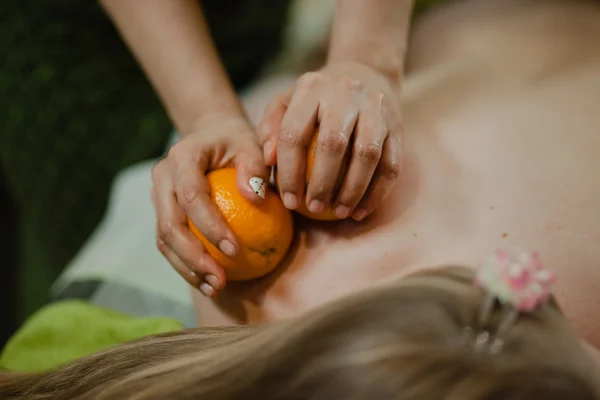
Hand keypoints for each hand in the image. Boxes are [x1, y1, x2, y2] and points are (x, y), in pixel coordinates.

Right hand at [151, 114, 268, 296]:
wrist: (212, 135)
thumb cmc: (239, 142)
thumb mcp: (252, 144)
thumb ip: (254, 167)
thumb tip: (254, 197)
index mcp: (182, 156)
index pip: (191, 196)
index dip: (210, 226)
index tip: (235, 250)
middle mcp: (163, 176)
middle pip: (169, 223)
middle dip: (193, 257)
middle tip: (221, 280)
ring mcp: (158, 195)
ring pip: (164, 238)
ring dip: (187, 267)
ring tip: (215, 288)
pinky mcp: (162, 211)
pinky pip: (169, 243)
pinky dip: (186, 264)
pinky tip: (208, 282)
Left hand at [258, 61, 402, 220]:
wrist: (366, 74)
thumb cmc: (316, 100)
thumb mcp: (286, 103)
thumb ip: (271, 128)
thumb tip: (269, 159)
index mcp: (311, 88)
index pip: (294, 133)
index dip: (290, 172)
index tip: (289, 201)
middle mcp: (344, 93)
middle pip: (333, 144)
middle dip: (322, 183)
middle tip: (314, 208)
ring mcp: (375, 107)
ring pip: (367, 154)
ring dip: (352, 190)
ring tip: (340, 213)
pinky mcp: (397, 124)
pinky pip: (391, 164)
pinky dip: (377, 192)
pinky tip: (361, 211)